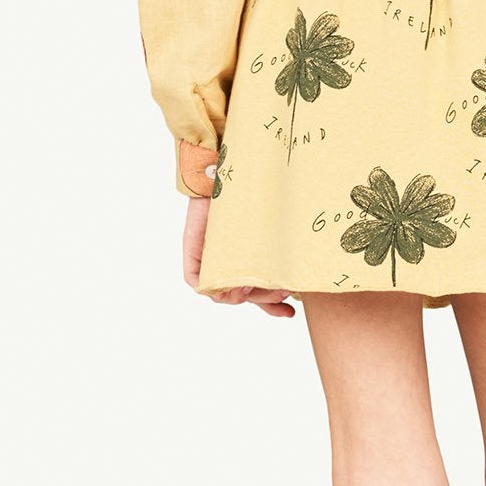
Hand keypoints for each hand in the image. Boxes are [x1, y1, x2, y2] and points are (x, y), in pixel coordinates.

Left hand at [182, 196, 295, 318]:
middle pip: (242, 296)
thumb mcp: (266, 228)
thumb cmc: (249, 194)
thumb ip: (271, 253)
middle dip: (264, 301)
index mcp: (246, 259)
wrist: (221, 174)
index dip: (271, 306)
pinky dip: (215, 290)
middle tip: (283, 294)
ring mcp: (210, 262)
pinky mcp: (193, 257)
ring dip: (242, 297)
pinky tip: (233, 287)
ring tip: (256, 288)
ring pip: (223, 294)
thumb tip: (292, 278)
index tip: (291, 312)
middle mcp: (228, 264)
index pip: (256, 291)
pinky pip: (199, 284)